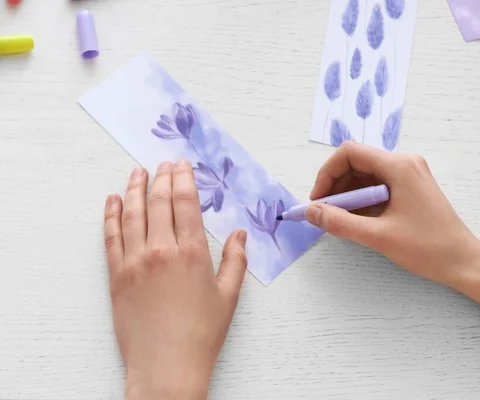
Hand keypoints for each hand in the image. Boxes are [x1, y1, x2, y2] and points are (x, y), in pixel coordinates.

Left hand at [103, 160, 247, 399]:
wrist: (166, 366)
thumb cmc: (201, 334)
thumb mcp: (228, 296)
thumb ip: (235, 260)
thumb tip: (240, 234)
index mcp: (191, 253)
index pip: (185, 203)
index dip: (183, 179)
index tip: (182, 165)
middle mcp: (161, 251)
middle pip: (159, 203)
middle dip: (162, 178)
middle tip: (163, 163)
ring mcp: (135, 262)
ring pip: (132, 214)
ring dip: (134, 189)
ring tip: (137, 172)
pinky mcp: (116, 276)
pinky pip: (111, 238)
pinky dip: (110, 216)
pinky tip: (112, 202)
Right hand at [306, 142, 479, 312]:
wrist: (464, 262)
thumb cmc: (427, 248)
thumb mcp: (378, 236)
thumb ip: (340, 222)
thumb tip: (311, 211)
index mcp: (399, 166)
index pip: (350, 153)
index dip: (327, 173)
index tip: (318, 200)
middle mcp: (404, 163)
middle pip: (357, 162)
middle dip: (336, 186)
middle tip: (325, 213)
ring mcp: (410, 175)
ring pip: (366, 175)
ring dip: (349, 195)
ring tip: (341, 220)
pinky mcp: (411, 188)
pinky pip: (378, 186)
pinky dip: (363, 201)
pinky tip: (358, 221)